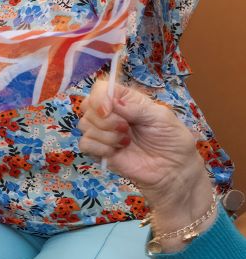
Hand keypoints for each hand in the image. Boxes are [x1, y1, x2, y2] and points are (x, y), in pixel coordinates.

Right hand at [81, 82, 207, 209]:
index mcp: (126, 101)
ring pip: (84, 125)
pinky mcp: (99, 151)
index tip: (109, 110)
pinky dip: (99, 148)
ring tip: (126, 142)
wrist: (173, 170)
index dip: (99, 97)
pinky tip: (116, 151)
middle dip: (105, 119)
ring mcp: (104, 133)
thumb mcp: (161, 117)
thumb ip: (136, 107)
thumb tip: (112, 102)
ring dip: (106, 135)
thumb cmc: (172, 140)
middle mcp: (112, 114)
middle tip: (126, 128)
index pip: (101, 88)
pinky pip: (84, 144)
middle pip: (87, 106)